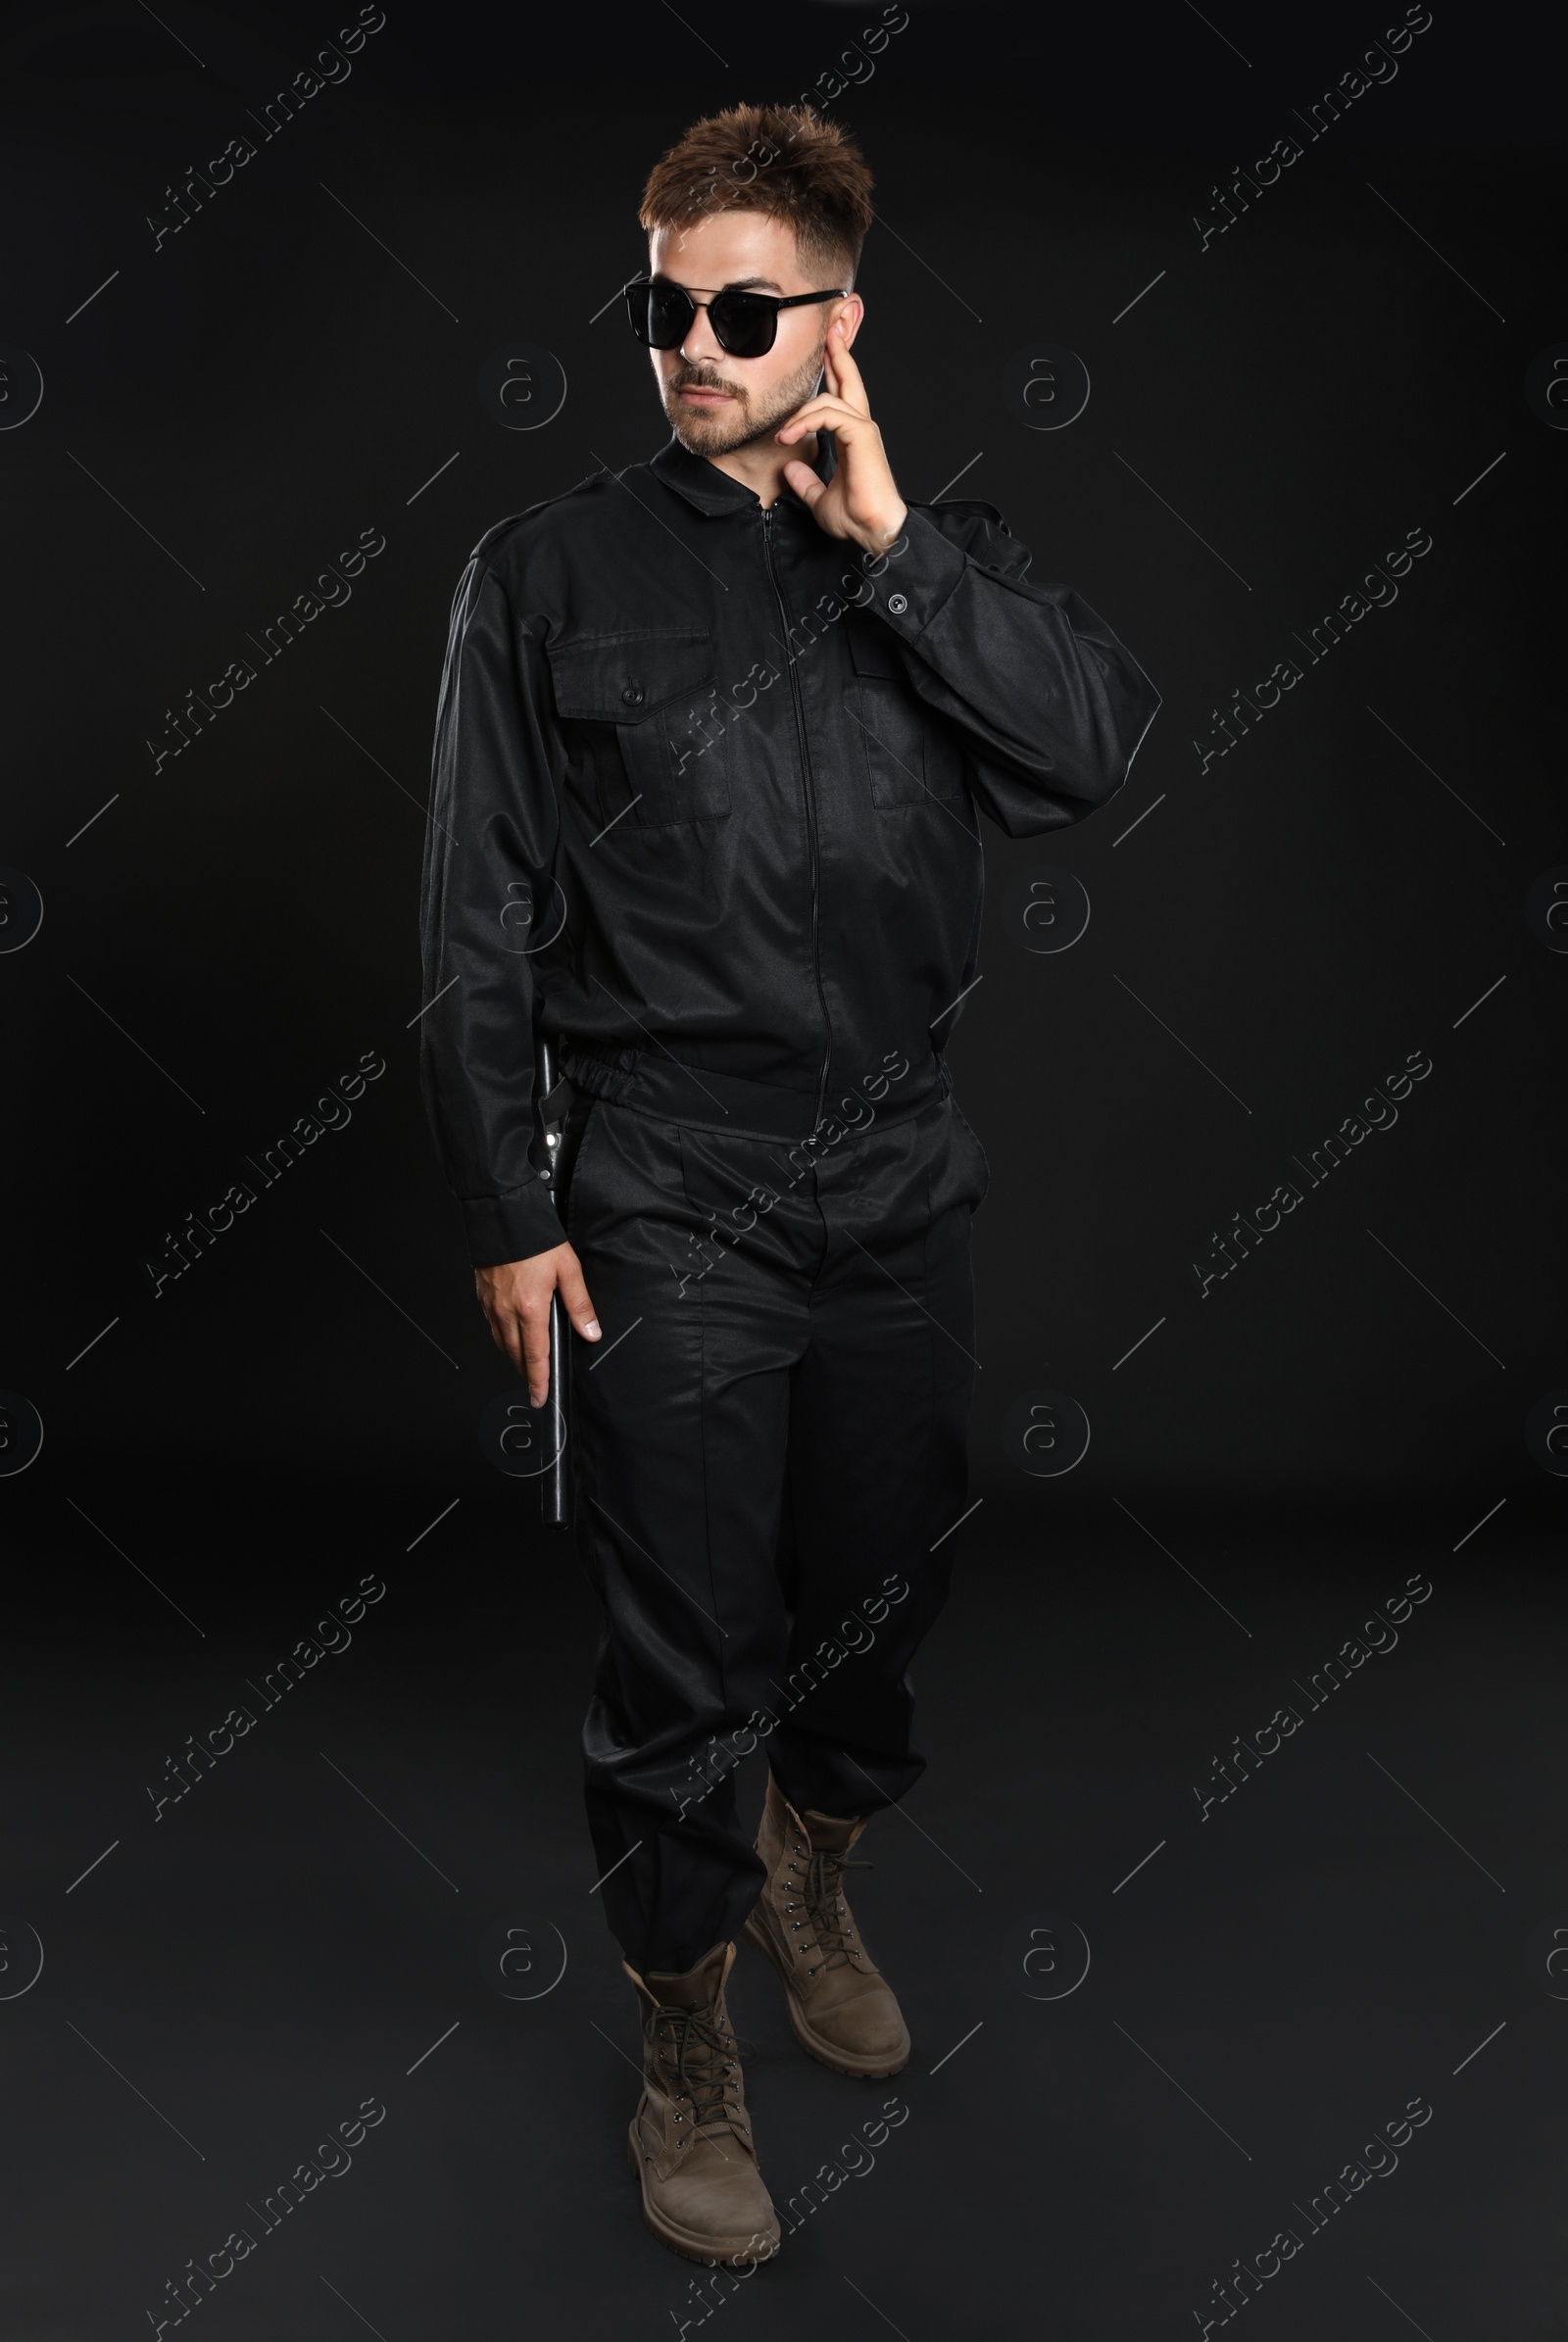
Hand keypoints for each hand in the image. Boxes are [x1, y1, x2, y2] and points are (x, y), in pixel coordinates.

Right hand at [475, 1242, 599, 1406]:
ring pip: (501, 1343)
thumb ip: (580, 1304)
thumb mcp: (568, 1270)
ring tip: (526, 1366)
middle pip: (516, 1355)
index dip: (539, 1380)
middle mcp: (506, 1310)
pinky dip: (502, 1338)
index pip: (535, 1355)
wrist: (502, 1216)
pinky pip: (491, 1327)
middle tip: (535, 1387)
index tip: (540, 1398)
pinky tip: (510, 1336)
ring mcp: (491, 1304)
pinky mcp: (482, 1296)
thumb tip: (591, 1332)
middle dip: (526, 1374)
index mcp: (530, 1308)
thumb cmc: (535, 1238)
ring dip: (514, 1358)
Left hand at [775, 318, 907, 558]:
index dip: (834, 373)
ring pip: (828, 399)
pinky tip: (789, 437)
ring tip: (781, 434)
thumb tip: (789, 468)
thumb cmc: (857, 518)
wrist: (874, 530)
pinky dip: (804, 423)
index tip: (824, 355)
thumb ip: (806, 481)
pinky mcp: (861, 435)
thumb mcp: (819, 498)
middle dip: (837, 353)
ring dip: (799, 414)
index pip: (842, 397)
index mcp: (854, 438)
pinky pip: (827, 415)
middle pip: (849, 380)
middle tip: (828, 331)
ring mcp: (863, 429)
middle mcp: (861, 427)